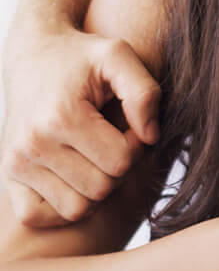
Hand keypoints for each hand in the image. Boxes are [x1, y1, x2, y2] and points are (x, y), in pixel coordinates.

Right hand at [1, 28, 160, 225]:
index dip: (136, 145)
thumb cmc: (82, 56)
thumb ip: (144, 92)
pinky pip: (39, 215)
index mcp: (61, 118)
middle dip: (119, 166)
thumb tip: (151, 136)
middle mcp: (32, 145)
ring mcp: (15, 164)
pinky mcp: (7, 176)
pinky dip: (63, 204)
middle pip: (101, 188)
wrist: (33, 55)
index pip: (120, 161)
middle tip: (115, 140)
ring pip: (76, 208)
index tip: (130, 126)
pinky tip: (77, 174)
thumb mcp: (119, 56)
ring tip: (97, 155)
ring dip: (95, 187)